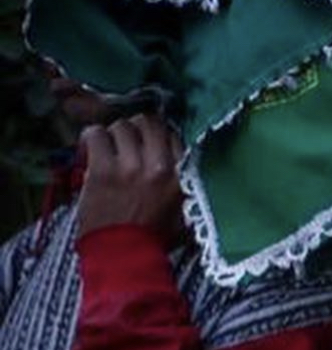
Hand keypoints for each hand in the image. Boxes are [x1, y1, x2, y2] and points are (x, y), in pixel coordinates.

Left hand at [76, 113, 185, 244]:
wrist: (124, 258)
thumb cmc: (156, 236)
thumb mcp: (186, 206)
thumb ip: (189, 180)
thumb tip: (187, 158)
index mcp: (183, 172)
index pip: (173, 132)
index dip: (159, 134)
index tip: (149, 143)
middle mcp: (160, 164)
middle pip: (149, 123)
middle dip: (137, 128)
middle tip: (128, 141)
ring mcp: (131, 166)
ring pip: (122, 126)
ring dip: (114, 134)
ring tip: (109, 147)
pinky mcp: (104, 170)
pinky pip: (97, 135)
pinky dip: (93, 136)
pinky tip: (92, 145)